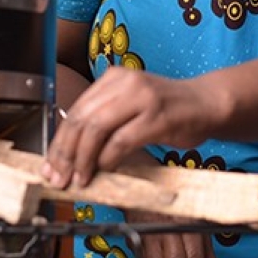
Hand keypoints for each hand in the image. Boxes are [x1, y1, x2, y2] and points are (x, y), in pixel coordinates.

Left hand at [41, 66, 222, 187]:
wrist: (206, 102)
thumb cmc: (167, 109)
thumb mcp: (129, 106)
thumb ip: (103, 122)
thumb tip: (71, 154)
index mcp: (113, 78)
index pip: (75, 110)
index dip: (59, 141)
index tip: (50, 165)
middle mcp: (125, 83)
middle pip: (81, 120)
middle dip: (66, 153)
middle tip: (59, 177)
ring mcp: (142, 98)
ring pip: (97, 129)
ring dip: (84, 159)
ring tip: (80, 178)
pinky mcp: (157, 117)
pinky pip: (122, 140)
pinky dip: (109, 158)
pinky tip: (106, 168)